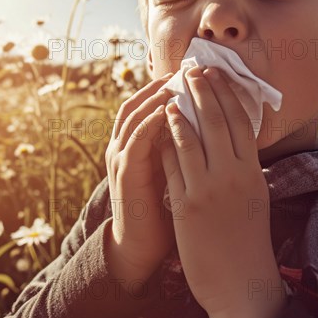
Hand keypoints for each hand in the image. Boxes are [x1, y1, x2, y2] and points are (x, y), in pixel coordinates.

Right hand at [105, 73, 175, 272]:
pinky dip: (149, 123)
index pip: (143, 106)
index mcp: (132, 145)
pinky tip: (166, 112)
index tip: (186, 76)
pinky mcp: (124, 172)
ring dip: (153, 98)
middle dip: (156, 86)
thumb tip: (197, 121)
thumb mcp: (168, 169)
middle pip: (134, 104)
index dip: (161, 88)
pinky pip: (135, 140)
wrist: (141, 245)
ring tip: (175, 84)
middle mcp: (121, 146)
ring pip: (133, 116)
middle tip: (180, 72)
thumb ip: (174, 146)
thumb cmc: (161, 207)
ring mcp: (119, 158)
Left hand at [159, 66, 285, 317]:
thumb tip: (229, 133)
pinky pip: (174, 165)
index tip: (216, 74)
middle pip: (217, 123)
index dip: (227, 94)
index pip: (240, 123)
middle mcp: (234, 176)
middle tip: (193, 70)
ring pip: (192, 139)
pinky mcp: (188, 206)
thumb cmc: (247, 237)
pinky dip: (166, 141)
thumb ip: (242, 164)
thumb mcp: (252, 195)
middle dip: (204, 92)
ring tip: (172, 91)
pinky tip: (159, 126)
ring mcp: (210, 190)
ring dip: (181, 112)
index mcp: (253, 172)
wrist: (242, 283)